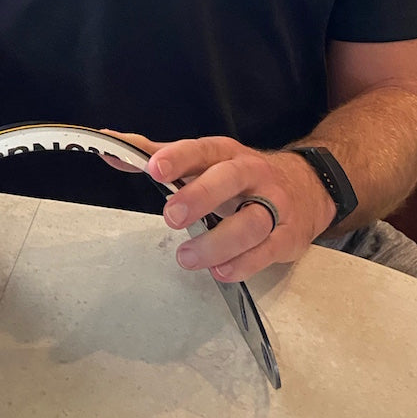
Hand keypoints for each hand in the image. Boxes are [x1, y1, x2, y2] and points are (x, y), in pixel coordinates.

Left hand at [106, 131, 335, 281]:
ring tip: (187, 258)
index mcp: (226, 153)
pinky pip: (267, 251)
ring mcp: (273, 205)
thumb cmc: (239, 176)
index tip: (153, 168)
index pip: (202, 149)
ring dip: (218, 242)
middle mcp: (252, 174)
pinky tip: (221, 272)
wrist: (307, 188)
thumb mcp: (203, 160)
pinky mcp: (287, 236)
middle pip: (230, 179)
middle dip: (200, 196)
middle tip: (171, 216)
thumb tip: (109, 145)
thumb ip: (155, 154)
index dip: (178, 157)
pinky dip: (243, 264)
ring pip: (251, 222)